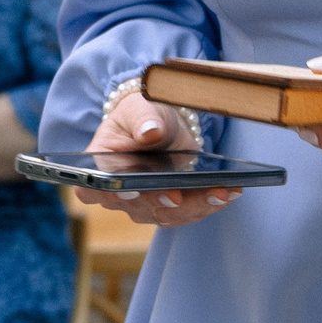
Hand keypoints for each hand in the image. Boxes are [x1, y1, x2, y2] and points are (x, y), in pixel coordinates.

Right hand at [74, 86, 238, 227]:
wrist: (157, 124)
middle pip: (137, 205)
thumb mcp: (139, 108)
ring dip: (196, 206)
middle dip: (163, 201)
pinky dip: (208, 204)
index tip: (128, 190)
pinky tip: (228, 193)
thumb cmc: (141, 115)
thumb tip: (149, 132)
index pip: (94, 188)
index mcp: (100, 167)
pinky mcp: (168, 208)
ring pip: (167, 214)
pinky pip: (187, 213)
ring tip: (221, 192)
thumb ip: (143, 119)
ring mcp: (143, 205)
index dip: (108, 193)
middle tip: (180, 195)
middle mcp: (118, 194)